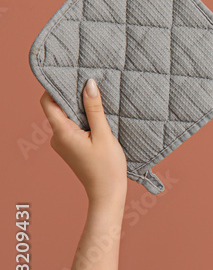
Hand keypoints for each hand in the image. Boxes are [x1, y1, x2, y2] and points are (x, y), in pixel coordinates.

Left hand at [39, 79, 126, 207]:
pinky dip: (82, 120)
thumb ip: (94, 109)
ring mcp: (62, 144)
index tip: (71, 76)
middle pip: (57, 109)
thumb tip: (88, 84)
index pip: (48, 103)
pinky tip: (97, 118)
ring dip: (79, 109)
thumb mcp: (104, 134)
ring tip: (97, 100)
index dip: (56, 88)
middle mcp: (57, 137)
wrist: (107, 193)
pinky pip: (71, 127)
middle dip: (71, 96)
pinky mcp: (70, 148)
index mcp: (62, 133)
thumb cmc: (107, 167)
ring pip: (65, 118)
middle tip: (89, 84)